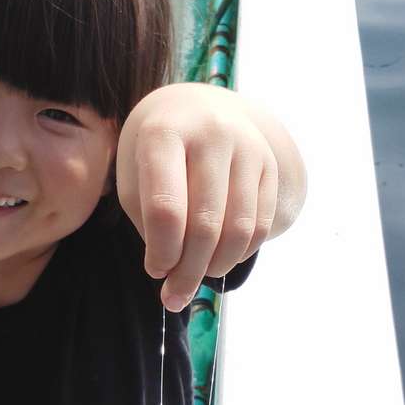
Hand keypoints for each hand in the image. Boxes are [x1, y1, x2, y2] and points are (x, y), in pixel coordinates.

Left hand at [116, 83, 298, 310]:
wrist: (196, 107)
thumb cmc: (154, 152)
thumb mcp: (134, 176)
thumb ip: (149, 222)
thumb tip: (175, 274)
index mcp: (164, 133)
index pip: (166, 209)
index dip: (161, 252)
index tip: (154, 271)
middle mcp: (211, 134)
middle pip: (205, 224)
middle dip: (188, 271)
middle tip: (174, 297)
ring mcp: (247, 146)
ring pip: (238, 228)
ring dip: (216, 266)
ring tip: (196, 277)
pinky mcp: (269, 163)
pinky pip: (260, 224)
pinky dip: (240, 253)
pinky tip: (219, 260)